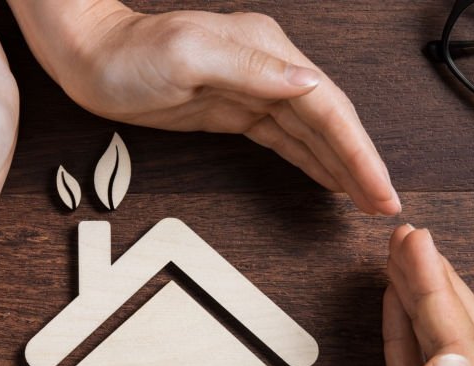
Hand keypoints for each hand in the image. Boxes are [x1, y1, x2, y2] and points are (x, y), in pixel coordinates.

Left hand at [9, 0, 399, 215]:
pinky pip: (285, 139)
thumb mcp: (189, 53)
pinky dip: (311, 160)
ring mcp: (253, 90)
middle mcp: (268, 69)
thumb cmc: (128, 54)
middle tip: (384, 204)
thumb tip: (308, 83)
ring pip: (312, 134)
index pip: (329, 108)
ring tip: (367, 199)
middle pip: (330, 123)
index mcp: (267, 54)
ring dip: (342, 167)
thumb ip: (253, 68)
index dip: (359, 152)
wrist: (88, 56)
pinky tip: (328, 177)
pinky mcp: (235, 110)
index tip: (380, 187)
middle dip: (361, 165)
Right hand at [319, 226, 473, 365]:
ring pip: (442, 353)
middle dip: (438, 281)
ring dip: (424, 301)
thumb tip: (447, 362)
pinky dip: (405, 338)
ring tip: (402, 260)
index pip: (459, 350)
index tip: (412, 244)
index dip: (435, 290)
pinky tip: (393, 319)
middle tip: (407, 236)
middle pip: (463, 341)